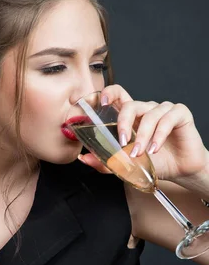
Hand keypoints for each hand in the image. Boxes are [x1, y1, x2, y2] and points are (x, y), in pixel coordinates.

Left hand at [77, 84, 208, 181]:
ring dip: (143, 136)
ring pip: (149, 115)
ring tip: (140, 153)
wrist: (179, 171)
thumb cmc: (154, 162)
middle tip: (122, 143)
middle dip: (123, 124)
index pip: (119, 94)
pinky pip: (167, 119)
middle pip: (130, 105)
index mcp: (131, 116)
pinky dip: (159, 135)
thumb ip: (106, 162)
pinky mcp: (180, 114)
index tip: (101, 102)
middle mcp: (146, 109)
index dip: (109, 93)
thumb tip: (84, 159)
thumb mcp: (126, 164)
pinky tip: (155, 149)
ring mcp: (163, 110)